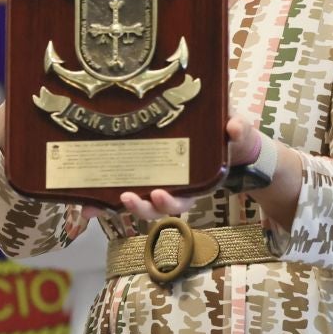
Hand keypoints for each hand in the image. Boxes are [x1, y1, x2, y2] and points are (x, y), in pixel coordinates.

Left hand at [117, 115, 265, 217]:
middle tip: (128, 197)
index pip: (183, 199)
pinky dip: (111, 190)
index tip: (158, 193)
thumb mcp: (239, 132)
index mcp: (197, 182)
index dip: (169, 201)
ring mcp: (161, 179)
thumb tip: (234, 126)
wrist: (226, 132)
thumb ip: (239, 129)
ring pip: (141, 199)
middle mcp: (177, 186)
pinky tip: (93, 191)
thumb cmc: (231, 135)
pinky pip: (130, 181)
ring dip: (124, 203)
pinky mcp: (148, 168)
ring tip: (105, 201)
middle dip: (141, 207)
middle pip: (156, 206)